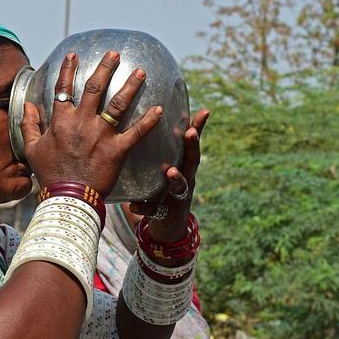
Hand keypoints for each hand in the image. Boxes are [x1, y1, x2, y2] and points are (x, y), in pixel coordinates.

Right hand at [21, 51, 162, 196]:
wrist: (67, 197)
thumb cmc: (49, 174)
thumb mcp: (32, 148)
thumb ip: (29, 125)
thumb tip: (28, 105)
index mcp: (62, 121)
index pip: (64, 89)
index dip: (68, 70)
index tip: (74, 56)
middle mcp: (82, 122)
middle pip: (94, 88)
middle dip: (105, 68)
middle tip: (115, 54)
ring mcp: (101, 135)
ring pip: (118, 104)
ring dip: (130, 86)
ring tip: (141, 72)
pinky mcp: (117, 150)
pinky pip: (136, 133)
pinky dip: (148, 121)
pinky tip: (159, 109)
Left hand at [129, 109, 209, 242]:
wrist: (167, 227)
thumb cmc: (165, 188)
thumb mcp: (167, 166)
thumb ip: (165, 149)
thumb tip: (156, 114)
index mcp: (184, 165)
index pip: (192, 144)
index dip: (199, 128)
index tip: (204, 111)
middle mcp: (186, 180)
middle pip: (192, 161)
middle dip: (192, 147)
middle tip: (190, 133)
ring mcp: (178, 198)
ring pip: (180, 186)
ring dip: (177, 178)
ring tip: (171, 171)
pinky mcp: (166, 214)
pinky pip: (155, 210)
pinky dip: (145, 208)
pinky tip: (134, 206)